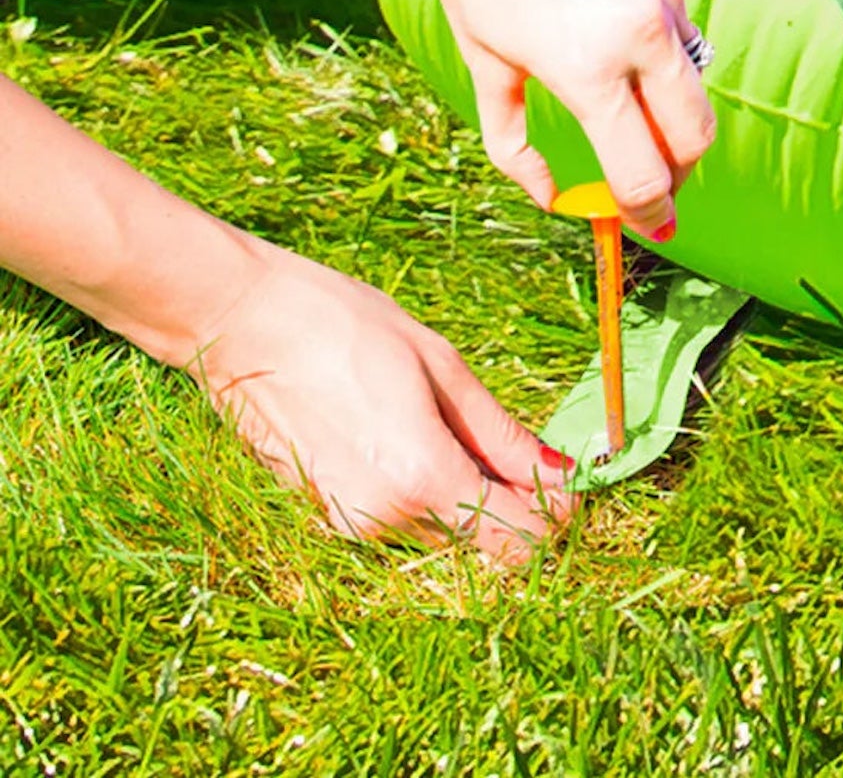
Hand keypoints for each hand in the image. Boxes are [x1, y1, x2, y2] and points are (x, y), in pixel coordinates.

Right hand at [188, 237, 575, 562]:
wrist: (241, 324)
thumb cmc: (345, 326)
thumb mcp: (442, 366)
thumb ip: (501, 433)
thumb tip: (560, 472)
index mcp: (421, 479)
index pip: (515, 541)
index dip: (554, 517)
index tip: (571, 480)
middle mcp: (384, 520)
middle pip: (481, 547)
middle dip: (519, 511)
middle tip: (535, 457)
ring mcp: (348, 524)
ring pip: (442, 538)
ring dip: (474, 502)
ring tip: (476, 436)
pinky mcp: (325, 515)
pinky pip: (401, 521)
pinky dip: (431, 496)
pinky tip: (429, 439)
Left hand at [387, 0, 716, 240]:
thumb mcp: (482, 55)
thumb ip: (515, 136)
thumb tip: (548, 194)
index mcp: (590, 66)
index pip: (643, 171)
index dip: (643, 212)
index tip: (639, 227)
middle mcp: (643, 31)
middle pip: (695, 135)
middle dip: (678, 173)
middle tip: (648, 188)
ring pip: (695, 79)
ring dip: (671, 112)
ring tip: (625, 115)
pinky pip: (680, 25)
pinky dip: (659, 54)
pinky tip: (612, 39)